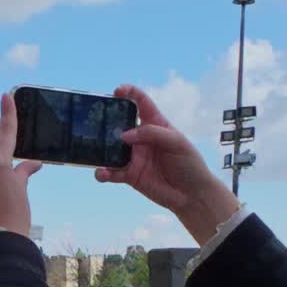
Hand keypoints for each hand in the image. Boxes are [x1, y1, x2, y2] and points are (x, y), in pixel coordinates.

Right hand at [95, 84, 239, 245]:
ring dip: (101, 149)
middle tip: (96, 121)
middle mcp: (142, 139)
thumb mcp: (176, 142)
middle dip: (107, 121)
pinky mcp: (129, 175)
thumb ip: (151, 134)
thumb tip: (124, 135)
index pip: (141, 103)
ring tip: (95, 150)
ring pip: (111, 149)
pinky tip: (102, 173)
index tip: (117, 91)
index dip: (129, 93)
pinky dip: (103, 173)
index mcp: (156, 124)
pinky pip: (111, 172)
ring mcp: (134, 157)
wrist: (191, 195)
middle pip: (120, 124)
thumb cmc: (190, 164)